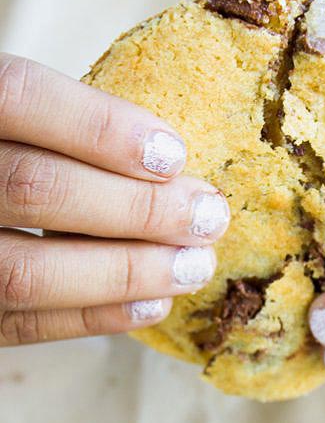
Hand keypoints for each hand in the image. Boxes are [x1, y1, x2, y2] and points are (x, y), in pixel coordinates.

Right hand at [0, 54, 228, 345]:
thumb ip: (73, 128)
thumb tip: (170, 163)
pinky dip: (96, 315)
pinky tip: (154, 302)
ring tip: (195, 266)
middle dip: (139, 208)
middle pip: (36, 188)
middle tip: (209, 216)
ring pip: (26, 271)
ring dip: (129, 272)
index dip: (102, 127)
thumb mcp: (29, 118)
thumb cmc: (15, 147)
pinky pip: (21, 324)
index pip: (21, 98)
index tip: (174, 154)